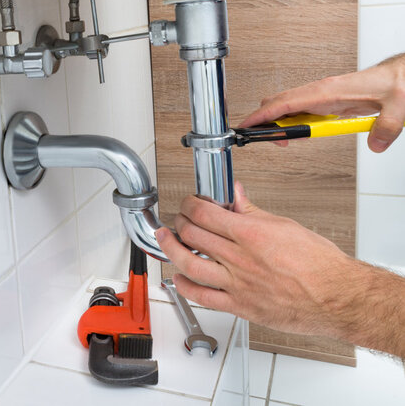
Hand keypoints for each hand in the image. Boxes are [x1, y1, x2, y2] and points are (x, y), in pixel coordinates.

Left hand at [155, 181, 355, 337]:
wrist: (336, 297)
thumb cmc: (319, 264)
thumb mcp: (285, 226)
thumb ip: (254, 211)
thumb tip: (237, 196)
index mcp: (250, 234)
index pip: (205, 214)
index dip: (190, 205)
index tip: (189, 204)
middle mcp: (240, 259)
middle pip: (193, 236)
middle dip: (180, 222)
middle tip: (179, 219)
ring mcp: (237, 284)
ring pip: (190, 265)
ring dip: (172, 249)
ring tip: (166, 239)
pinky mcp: (240, 306)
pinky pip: (202, 297)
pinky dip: (185, 286)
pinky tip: (179, 277)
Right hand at [240, 55, 404, 152]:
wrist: (400, 75)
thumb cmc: (395, 83)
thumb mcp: (396, 107)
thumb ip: (386, 128)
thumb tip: (376, 145)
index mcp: (328, 91)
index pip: (285, 103)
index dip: (262, 115)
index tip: (248, 125)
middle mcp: (320, 91)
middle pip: (278, 103)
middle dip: (267, 122)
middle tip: (273, 141)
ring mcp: (321, 95)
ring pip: (287, 106)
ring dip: (282, 124)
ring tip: (288, 140)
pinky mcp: (326, 100)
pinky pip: (300, 110)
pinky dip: (295, 122)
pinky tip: (305, 132)